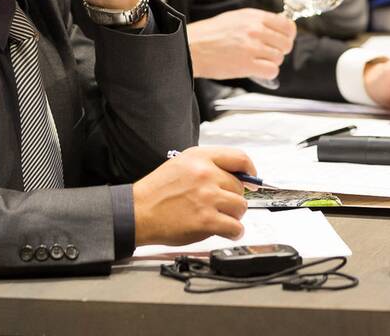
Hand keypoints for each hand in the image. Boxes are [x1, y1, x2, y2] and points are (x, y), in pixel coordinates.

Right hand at [132, 146, 254, 245]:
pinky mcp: (206, 220)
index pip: (239, 158)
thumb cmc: (156, 192)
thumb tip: (234, 177)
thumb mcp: (181, 165)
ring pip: (240, 207)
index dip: (250, 171)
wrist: (137, 212)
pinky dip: (234, 232)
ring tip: (222, 219)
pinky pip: (235, 227)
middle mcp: (206, 174)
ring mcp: (207, 197)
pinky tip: (227, 231)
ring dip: (234, 215)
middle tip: (223, 206)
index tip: (252, 179)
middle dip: (234, 198)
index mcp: (200, 158)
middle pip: (239, 186)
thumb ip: (207, 166)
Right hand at [186, 9, 296, 80]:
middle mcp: (255, 30)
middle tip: (269, 53)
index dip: (288, 35)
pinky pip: (272, 71)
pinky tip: (257, 69)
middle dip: (280, 50)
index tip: (284, 39)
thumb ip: (257, 21)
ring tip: (257, 61)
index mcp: (254, 17)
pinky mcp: (247, 65)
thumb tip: (277, 25)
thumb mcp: (236, 17)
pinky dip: (267, 72)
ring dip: (271, 61)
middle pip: (286, 43)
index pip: (287, 25)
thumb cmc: (210, 33)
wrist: (192, 46)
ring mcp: (252, 48)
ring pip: (279, 58)